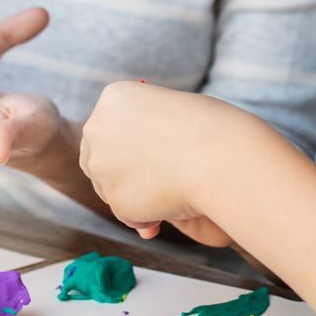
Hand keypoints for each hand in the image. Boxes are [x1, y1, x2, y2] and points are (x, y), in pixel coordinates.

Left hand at [80, 82, 263, 240]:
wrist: (218, 154)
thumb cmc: (208, 130)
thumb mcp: (168, 113)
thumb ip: (145, 131)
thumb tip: (132, 168)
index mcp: (112, 99)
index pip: (106, 131)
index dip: (129, 149)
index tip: (154, 154)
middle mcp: (97, 129)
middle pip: (99, 162)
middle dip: (124, 176)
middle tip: (159, 182)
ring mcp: (101, 165)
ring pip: (111, 191)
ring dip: (136, 197)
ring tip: (172, 190)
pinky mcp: (114, 199)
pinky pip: (127, 214)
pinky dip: (146, 217)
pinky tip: (171, 206)